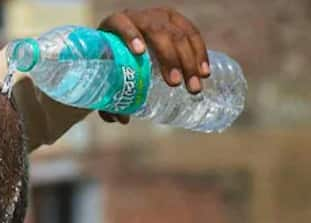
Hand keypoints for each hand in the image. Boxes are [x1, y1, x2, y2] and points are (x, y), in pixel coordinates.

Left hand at [97, 6, 210, 124]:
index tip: (139, 53)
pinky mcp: (174, 20)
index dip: (130, 36)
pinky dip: (200, 53)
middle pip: (156, 31)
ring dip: (189, 60)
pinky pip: (191, 33)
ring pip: (177, 34)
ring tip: (194, 84)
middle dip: (169, 57)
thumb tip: (123, 119)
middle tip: (175, 83)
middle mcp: (137, 17)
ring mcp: (158, 16)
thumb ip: (108, 100)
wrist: (121, 42)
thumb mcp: (106, 77)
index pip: (121, 25)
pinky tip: (204, 71)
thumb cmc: (111, 65)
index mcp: (114, 26)